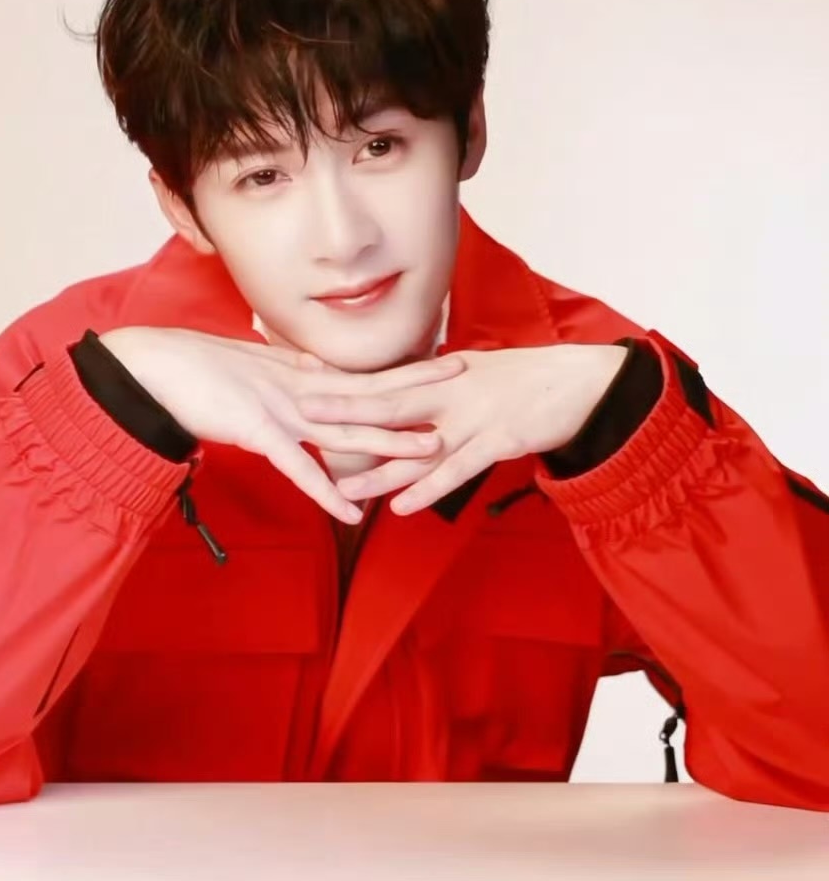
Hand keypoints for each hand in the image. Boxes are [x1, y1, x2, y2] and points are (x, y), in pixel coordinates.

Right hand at [100, 327, 465, 523]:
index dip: (405, 366)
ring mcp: (281, 410)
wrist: (154, 370)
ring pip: (348, 428)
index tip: (443, 358)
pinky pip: (300, 469)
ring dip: (391, 442)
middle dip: (419, 386)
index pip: (362, 372)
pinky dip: (328, 493)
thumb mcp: (251, 369)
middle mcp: (299, 388)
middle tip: (465, 378)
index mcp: (298, 372)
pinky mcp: (258, 434)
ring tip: (432, 452)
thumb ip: (284, 375)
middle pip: (370, 390)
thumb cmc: (195, 369)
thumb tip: (310, 375)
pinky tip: (355, 513)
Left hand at [296, 343, 627, 515]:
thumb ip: (435, 385)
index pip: (383, 377)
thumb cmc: (525, 380)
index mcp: (443, 373)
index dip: (342, 380)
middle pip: (387, 402)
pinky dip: (430, 488)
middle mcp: (451, 391)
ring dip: (379, 469)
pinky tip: (402, 507)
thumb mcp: (474, 374)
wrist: (579, 382)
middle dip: (344, 411)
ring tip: (343, 487)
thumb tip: (401, 389)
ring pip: (417, 446)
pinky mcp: (499, 438)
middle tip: (302, 419)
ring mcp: (475, 415)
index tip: (301, 379)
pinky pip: (458, 468)